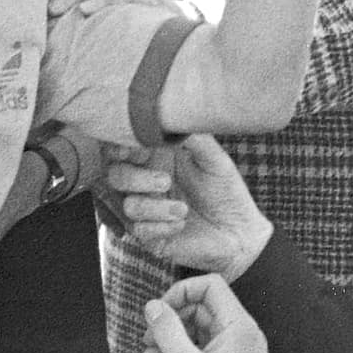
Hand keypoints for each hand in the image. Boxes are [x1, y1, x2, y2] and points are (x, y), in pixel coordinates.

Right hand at [112, 136, 271, 281]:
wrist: (241, 233)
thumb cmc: (226, 191)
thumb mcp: (213, 158)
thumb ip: (192, 137)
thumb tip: (171, 117)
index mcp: (153, 158)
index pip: (119, 147)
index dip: (120, 146)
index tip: (138, 150)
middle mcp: (142, 182)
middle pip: (112, 175)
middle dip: (134, 178)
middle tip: (165, 181)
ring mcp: (144, 209)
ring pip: (126, 205)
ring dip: (153, 207)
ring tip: (183, 209)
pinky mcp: (149, 235)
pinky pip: (139, 230)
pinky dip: (161, 226)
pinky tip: (181, 224)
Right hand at [141, 275, 268, 352]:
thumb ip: (168, 333)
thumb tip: (152, 306)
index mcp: (239, 326)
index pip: (210, 286)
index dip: (182, 291)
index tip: (160, 310)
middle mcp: (240, 334)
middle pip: (200, 308)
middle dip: (171, 320)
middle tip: (148, 338)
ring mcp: (235, 351)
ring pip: (197, 330)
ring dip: (170, 339)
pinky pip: (201, 349)